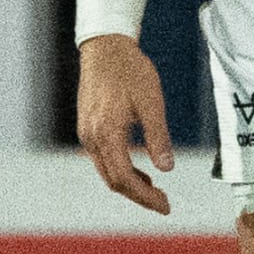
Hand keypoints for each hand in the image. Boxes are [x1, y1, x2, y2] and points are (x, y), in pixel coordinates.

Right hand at [77, 35, 174, 213]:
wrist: (105, 47)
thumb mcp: (151, 102)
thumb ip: (158, 137)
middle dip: (139, 196)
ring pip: (106, 171)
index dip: (145, 197)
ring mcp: (86, 134)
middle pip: (113, 180)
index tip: (165, 206)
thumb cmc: (130, 70)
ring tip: (154, 188)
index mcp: (107, 133)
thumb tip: (167, 168)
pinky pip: (102, 159)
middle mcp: (92, 138)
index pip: (125, 179)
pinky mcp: (87, 127)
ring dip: (129, 184)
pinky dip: (120, 169)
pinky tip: (138, 168)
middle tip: (163, 202)